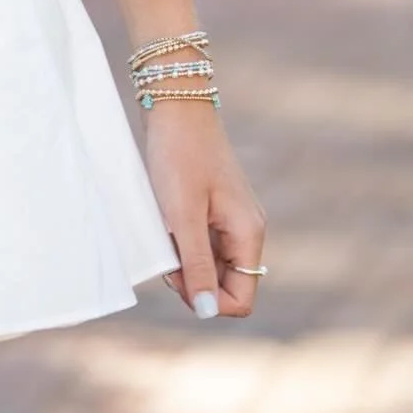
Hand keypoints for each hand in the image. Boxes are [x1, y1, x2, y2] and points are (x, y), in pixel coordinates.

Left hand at [143, 105, 266, 318]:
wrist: (174, 100)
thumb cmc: (178, 153)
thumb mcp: (183, 214)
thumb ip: (197, 264)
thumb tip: (208, 312)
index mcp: (249, 234)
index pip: (241, 298)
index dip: (207, 299)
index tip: (176, 272)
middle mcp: (246, 228)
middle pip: (225, 282)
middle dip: (193, 279)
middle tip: (165, 251)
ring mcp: (230, 216)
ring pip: (210, 261)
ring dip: (185, 258)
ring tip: (162, 230)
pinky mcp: (212, 204)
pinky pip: (201, 239)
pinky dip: (182, 238)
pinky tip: (163, 219)